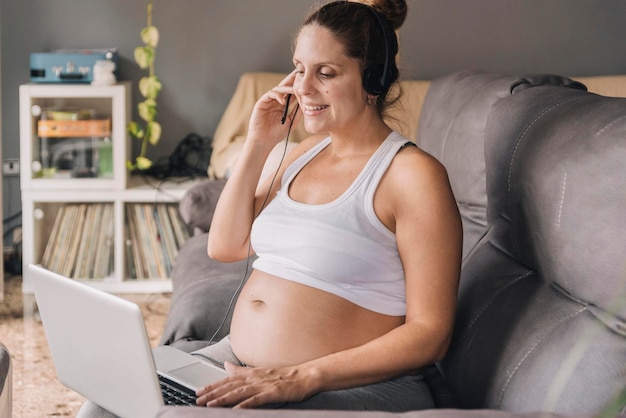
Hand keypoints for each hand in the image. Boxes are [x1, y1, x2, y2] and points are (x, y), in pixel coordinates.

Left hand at [195, 361, 313, 408]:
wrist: (305, 376)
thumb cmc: (284, 376)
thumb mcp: (259, 371)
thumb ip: (241, 370)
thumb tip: (226, 365)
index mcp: (251, 374)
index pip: (227, 380)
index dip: (212, 386)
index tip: (199, 391)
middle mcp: (255, 378)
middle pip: (230, 386)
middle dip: (213, 393)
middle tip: (198, 400)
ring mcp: (264, 385)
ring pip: (239, 392)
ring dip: (224, 399)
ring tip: (210, 405)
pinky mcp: (273, 393)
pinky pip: (257, 400)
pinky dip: (245, 404)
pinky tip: (236, 409)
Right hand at [246, 71, 300, 150]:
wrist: (264, 142)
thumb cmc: (276, 134)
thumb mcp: (291, 122)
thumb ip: (297, 113)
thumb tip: (307, 103)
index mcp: (282, 105)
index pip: (291, 93)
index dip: (298, 86)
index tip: (307, 80)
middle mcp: (275, 101)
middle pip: (285, 87)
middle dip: (292, 79)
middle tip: (300, 72)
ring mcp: (268, 101)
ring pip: (278, 89)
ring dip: (287, 88)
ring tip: (295, 89)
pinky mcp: (261, 103)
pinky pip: (270, 94)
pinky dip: (277, 95)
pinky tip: (283, 101)